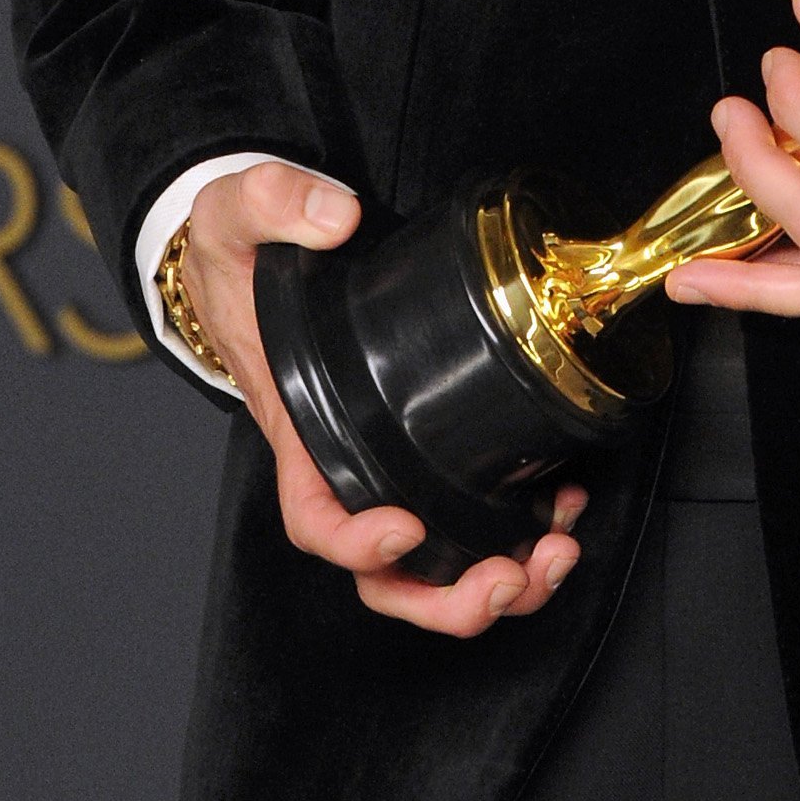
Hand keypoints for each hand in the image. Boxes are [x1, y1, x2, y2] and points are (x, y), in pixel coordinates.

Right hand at [182, 161, 585, 636]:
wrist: (258, 260)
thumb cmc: (242, 258)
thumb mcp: (236, 214)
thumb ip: (278, 203)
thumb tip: (336, 218)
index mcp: (301, 430)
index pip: (316, 518)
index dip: (358, 542)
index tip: (406, 524)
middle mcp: (348, 463)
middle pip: (385, 576)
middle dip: (447, 597)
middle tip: (508, 577)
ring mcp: (393, 461)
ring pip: (438, 561)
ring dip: (500, 578)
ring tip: (555, 556)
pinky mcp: (433, 441)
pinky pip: (473, 512)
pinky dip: (521, 532)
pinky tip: (563, 508)